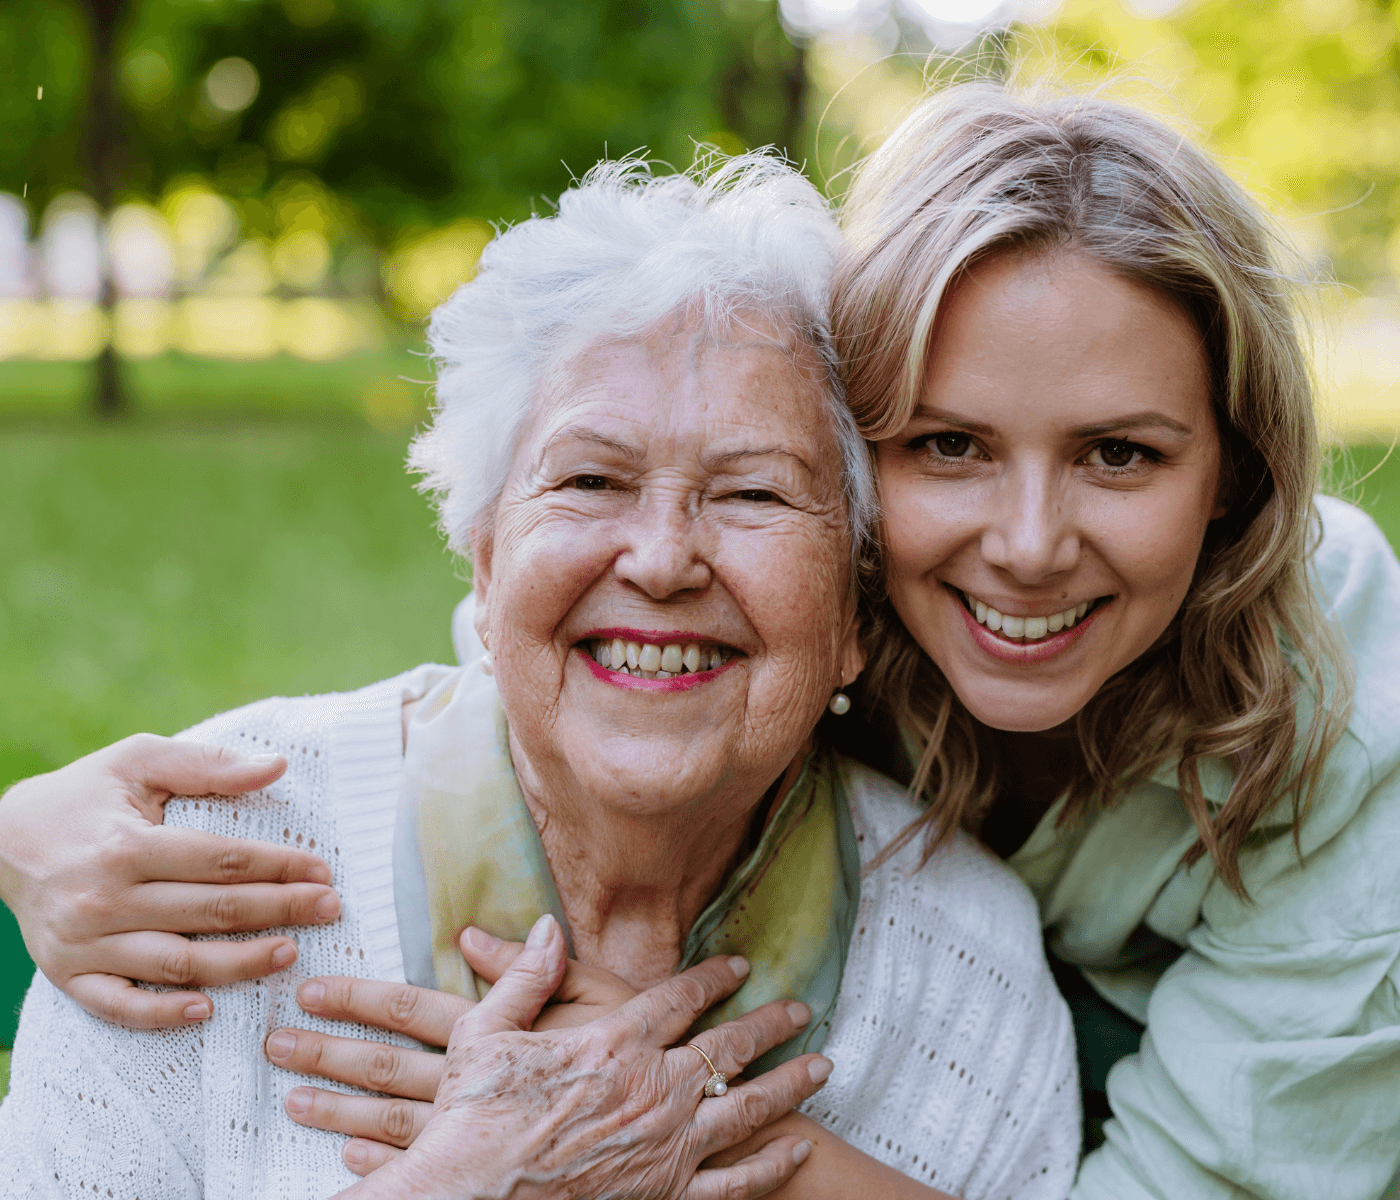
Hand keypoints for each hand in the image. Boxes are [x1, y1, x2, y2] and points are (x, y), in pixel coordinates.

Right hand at [0, 733, 342, 1027]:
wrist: (0, 840)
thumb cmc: (85, 794)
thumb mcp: (139, 761)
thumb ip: (208, 765)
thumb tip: (276, 766)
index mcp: (126, 846)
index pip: (219, 861)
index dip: (277, 867)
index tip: (320, 871)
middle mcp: (103, 899)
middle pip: (208, 911)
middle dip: (277, 911)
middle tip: (328, 908)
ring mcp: (83, 943)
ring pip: (174, 963)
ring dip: (238, 963)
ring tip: (290, 953)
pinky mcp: (66, 975)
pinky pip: (117, 1006)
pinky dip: (161, 1014)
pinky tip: (207, 1010)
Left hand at [269, 924, 642, 1171]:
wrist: (659, 1114)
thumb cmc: (628, 1046)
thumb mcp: (593, 992)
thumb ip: (527, 968)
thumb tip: (471, 933)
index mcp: (495, 1032)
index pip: (410, 1009)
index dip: (359, 998)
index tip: (314, 990)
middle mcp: (473, 1084)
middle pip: (384, 1068)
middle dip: (326, 1055)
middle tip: (277, 1044)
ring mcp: (473, 1131)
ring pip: (389, 1120)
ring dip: (338, 1110)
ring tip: (293, 1101)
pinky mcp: (480, 1161)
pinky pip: (419, 1165)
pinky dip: (381, 1158)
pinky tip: (349, 1153)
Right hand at [334, 914, 825, 1199]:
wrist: (466, 1198)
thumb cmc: (470, 1119)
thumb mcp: (485, 1031)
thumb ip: (525, 975)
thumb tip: (545, 926)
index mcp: (613, 1044)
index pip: (680, 998)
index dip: (715, 978)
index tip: (741, 966)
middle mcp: (652, 1089)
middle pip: (729, 1047)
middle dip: (770, 1025)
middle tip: (800, 1009)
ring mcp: (665, 1146)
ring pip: (747, 1107)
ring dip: (789, 1084)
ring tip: (821, 1067)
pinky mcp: (663, 1195)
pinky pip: (732, 1182)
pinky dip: (770, 1166)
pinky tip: (795, 1149)